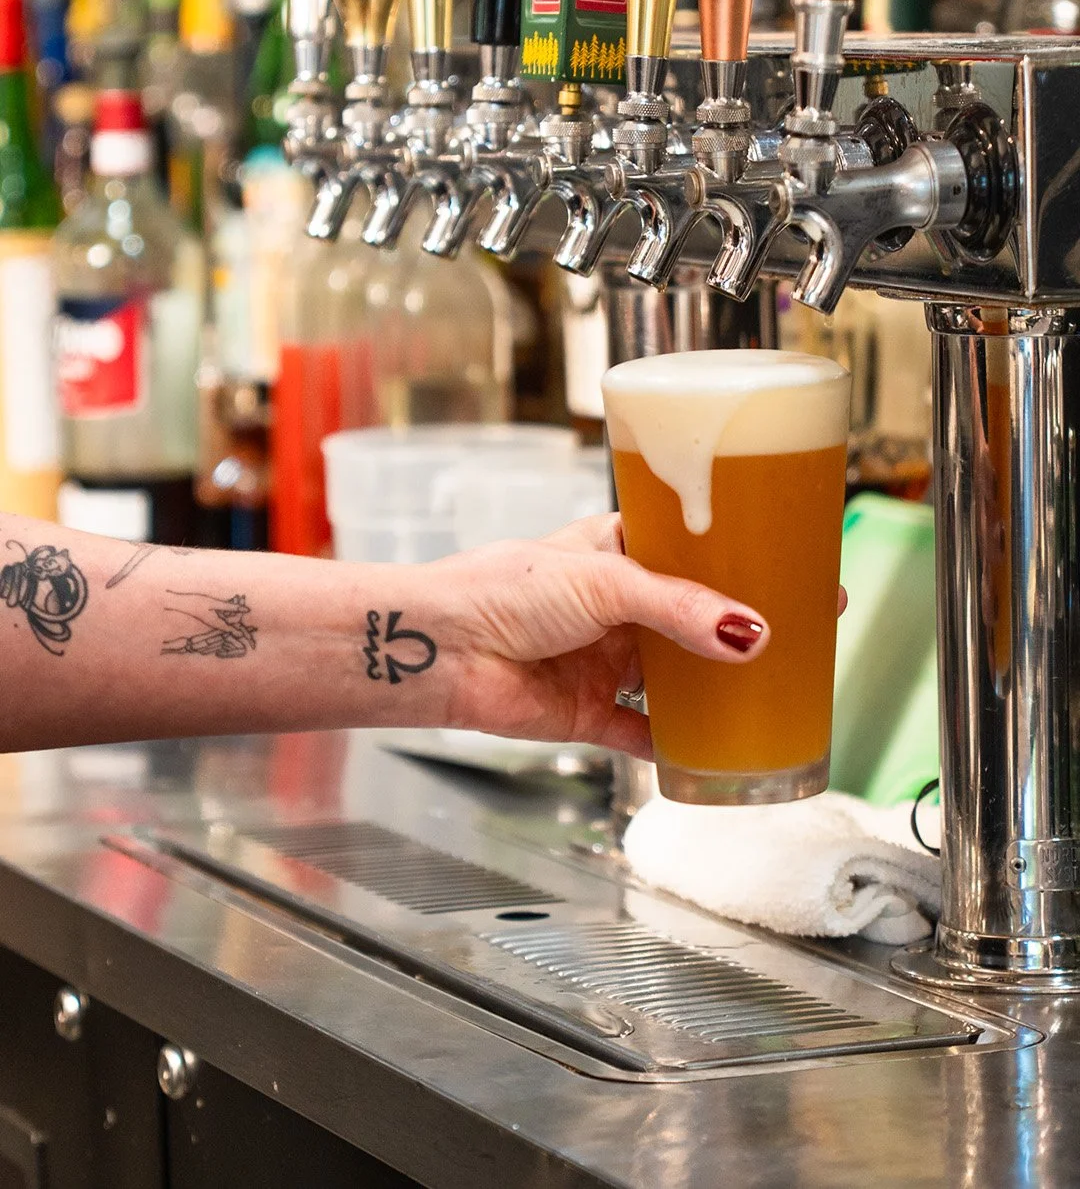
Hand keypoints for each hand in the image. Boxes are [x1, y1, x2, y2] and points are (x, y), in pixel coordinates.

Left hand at [435, 514, 770, 757]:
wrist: (440, 649)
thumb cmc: (500, 589)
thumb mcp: (604, 580)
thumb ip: (679, 608)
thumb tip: (749, 632)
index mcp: (616, 552)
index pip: (694, 551)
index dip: (743, 560)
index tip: (795, 566)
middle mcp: (614, 606)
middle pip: (693, 618)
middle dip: (744, 627)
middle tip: (804, 630)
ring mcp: (603, 661)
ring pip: (676, 678)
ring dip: (718, 687)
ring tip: (776, 691)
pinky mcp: (587, 713)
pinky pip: (643, 734)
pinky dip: (677, 747)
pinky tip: (716, 753)